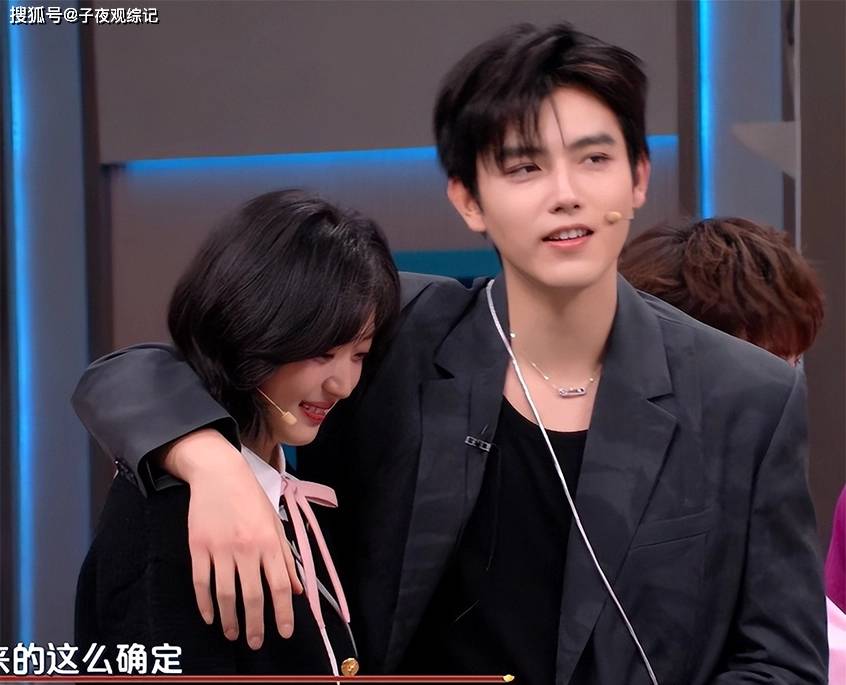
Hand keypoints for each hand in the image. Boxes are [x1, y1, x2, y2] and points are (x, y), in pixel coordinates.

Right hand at [162, 429, 302, 647]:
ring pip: (226, 595)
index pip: (280, 586)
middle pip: (253, 596)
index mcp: (269, 542)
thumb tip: (297, 590)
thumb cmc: (251, 498)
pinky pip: (201, 583)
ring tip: (234, 634)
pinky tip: (210, 617)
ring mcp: (220, 549)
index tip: (284, 632)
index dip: (283, 613)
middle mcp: (247, 548)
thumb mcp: (274, 524)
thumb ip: (285, 558)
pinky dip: (205, 604)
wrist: (219, 473)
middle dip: (256, 624)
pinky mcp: (198, 548)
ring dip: (230, 620)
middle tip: (256, 643)